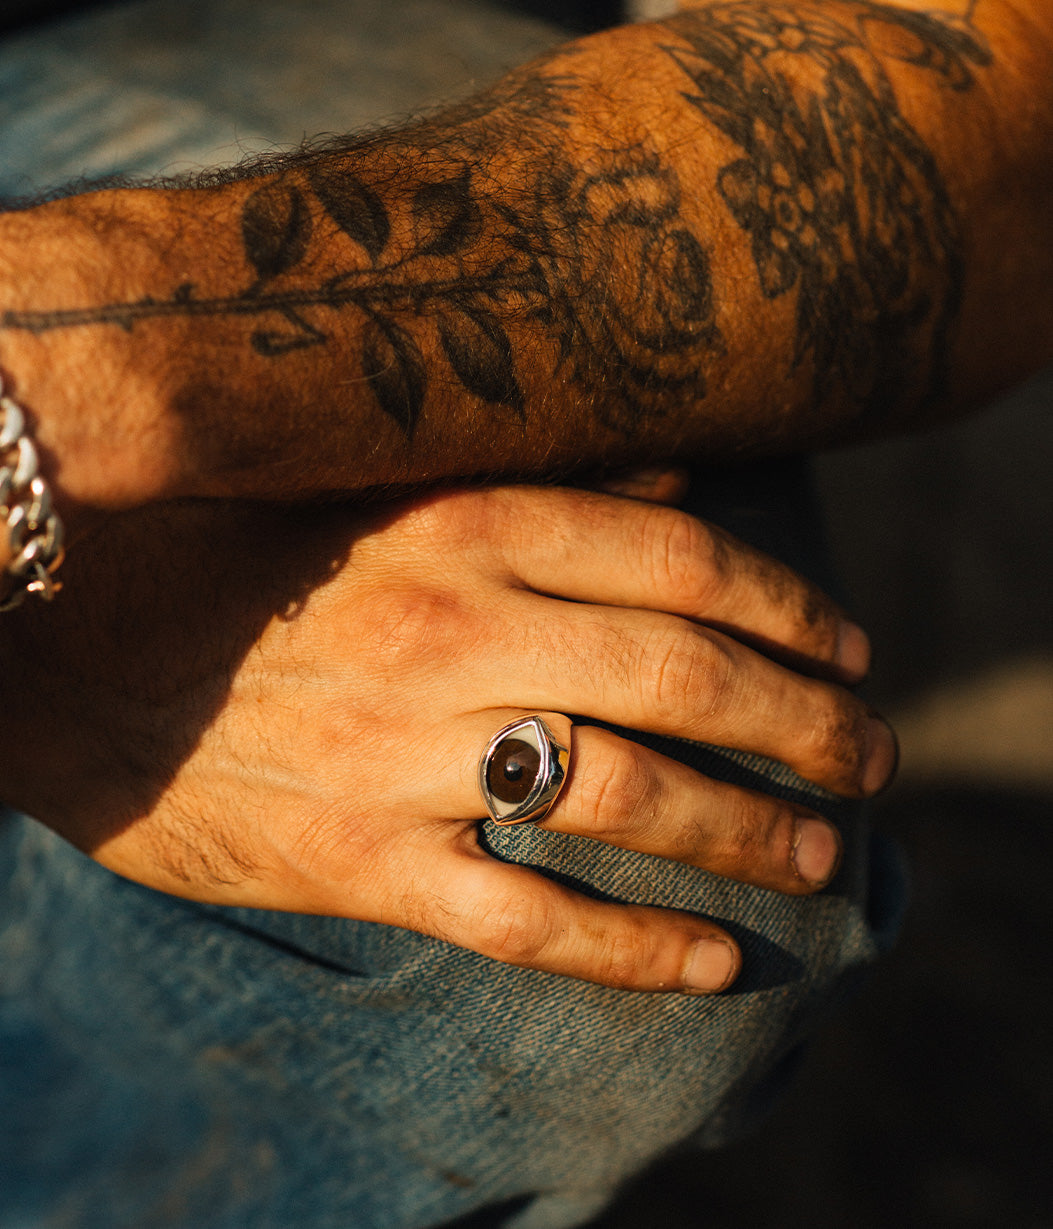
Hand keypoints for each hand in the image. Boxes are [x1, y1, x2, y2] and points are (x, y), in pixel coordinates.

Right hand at [0, 485, 894, 991]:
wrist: (59, 656)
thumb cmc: (222, 560)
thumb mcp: (364, 488)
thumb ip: (524, 480)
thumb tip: (666, 477)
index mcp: (457, 523)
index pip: (676, 558)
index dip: (786, 604)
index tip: (851, 644)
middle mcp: (449, 630)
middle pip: (684, 678)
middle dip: (805, 723)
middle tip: (875, 758)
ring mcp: (408, 755)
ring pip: (628, 799)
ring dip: (745, 832)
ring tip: (819, 857)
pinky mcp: (361, 860)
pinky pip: (526, 916)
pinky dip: (632, 947)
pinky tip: (712, 962)